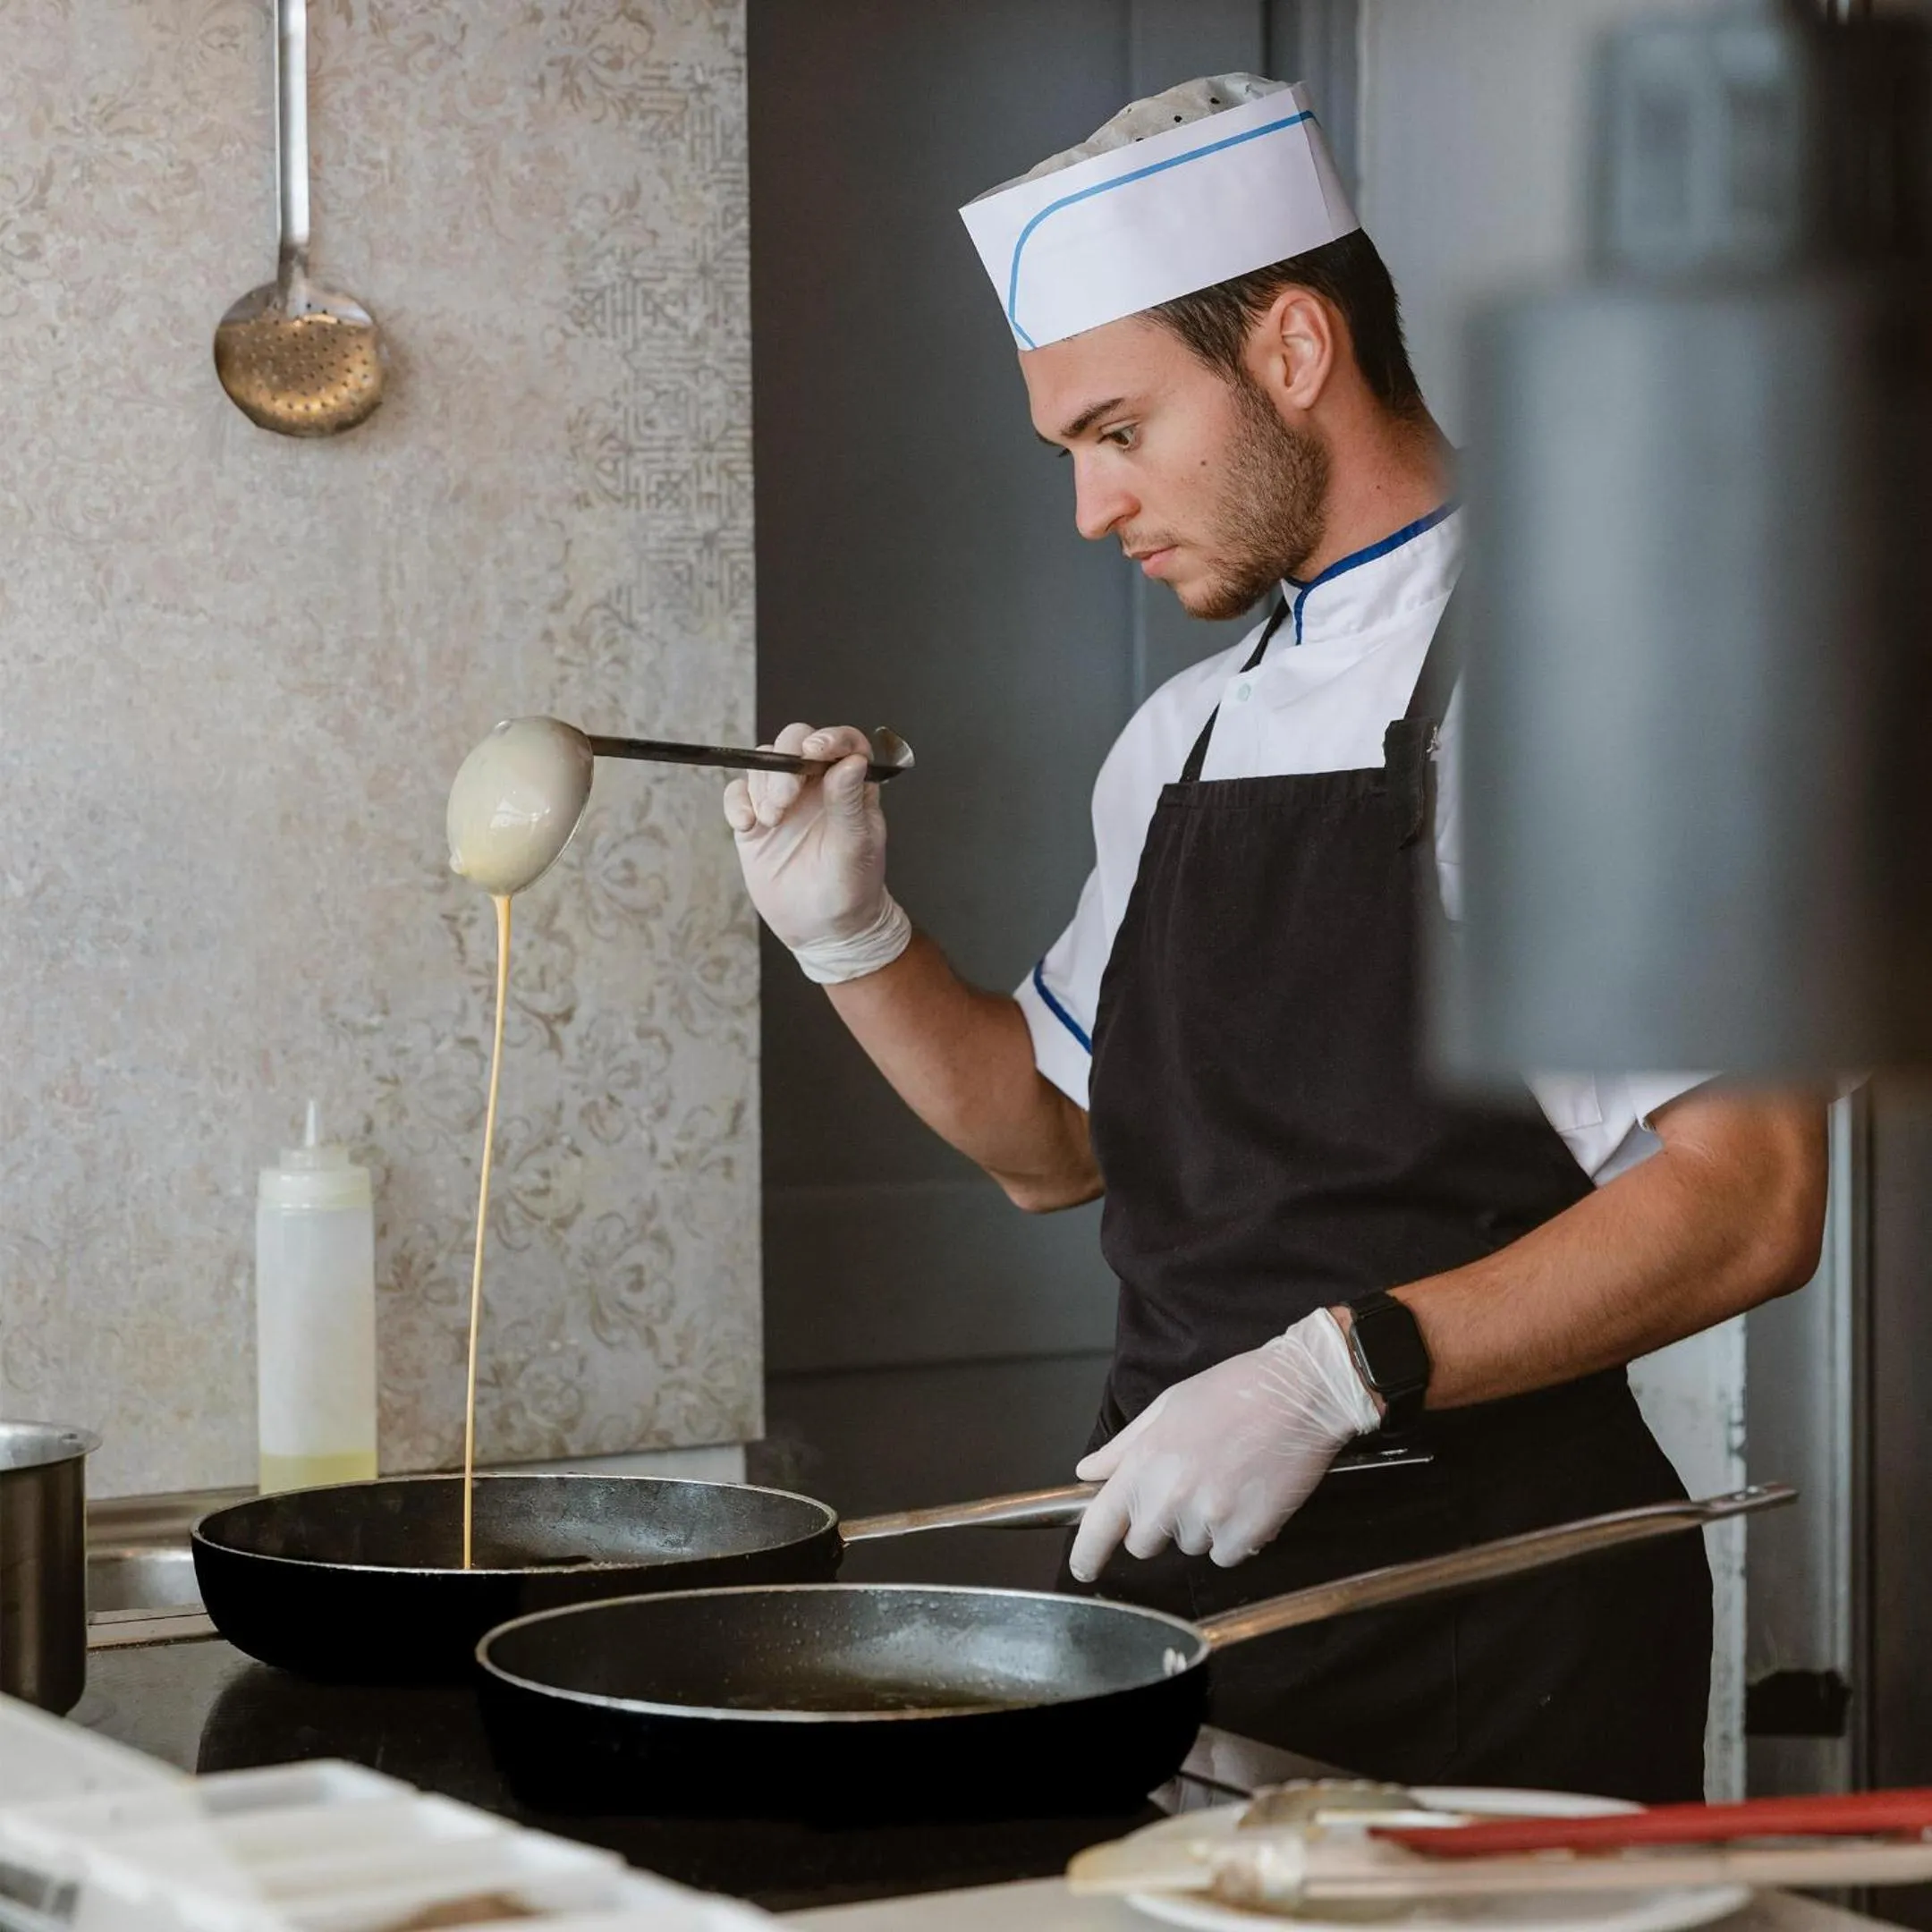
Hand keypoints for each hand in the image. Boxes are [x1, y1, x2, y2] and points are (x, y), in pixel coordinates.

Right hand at [722, 723, 887, 950]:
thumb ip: (849, 801)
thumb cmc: (851, 889)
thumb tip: (851, 760)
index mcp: (850, 786)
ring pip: (763, 766)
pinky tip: (748, 826)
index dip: (829, 737)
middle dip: (784, 765)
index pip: (843, 743)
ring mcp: (783, 802)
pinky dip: (737, 802)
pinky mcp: (755, 822)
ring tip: (772, 821)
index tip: (815, 750)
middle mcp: (816, 787)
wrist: (824, 929)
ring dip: (762, 787)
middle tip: (785, 799)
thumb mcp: (855, 846)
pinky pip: (737, 793)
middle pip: (794, 744)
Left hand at [1067, 1309, 1381, 1579]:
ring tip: (1225, 1481)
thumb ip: (1124, 1447)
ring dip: (1200, 1527)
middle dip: (1157, 1525)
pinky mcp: (1249, 1531)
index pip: (1101, 1523)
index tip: (1084, 1567)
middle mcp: (1172, 1495)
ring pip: (1189, 1547)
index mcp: (1145, 1461)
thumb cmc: (1233, 1391)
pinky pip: (1227, 1556)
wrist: (1299, 1392)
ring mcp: (1211, 1517)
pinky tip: (1246, 1499)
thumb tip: (1089, 1472)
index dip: (1087, 1552)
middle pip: (1144, 1544)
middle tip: (1185, 1488)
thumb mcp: (1167, 1406)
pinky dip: (1235, 1537)